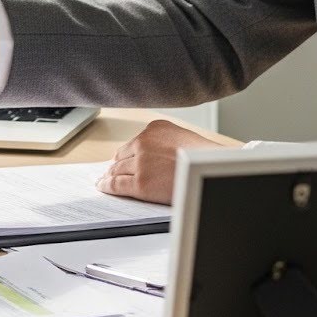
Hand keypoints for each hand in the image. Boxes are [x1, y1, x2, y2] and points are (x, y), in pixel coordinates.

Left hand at [96, 119, 239, 203]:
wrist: (214, 172)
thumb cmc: (205, 159)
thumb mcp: (183, 138)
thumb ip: (165, 142)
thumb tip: (157, 156)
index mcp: (154, 129)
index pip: (132, 144)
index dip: (126, 155)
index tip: (120, 160)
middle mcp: (144, 142)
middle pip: (122, 156)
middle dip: (117, 165)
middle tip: (110, 173)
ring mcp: (141, 163)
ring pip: (117, 170)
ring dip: (110, 175)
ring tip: (104, 181)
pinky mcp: (140, 183)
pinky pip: (116, 184)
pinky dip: (107, 186)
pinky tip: (103, 187)